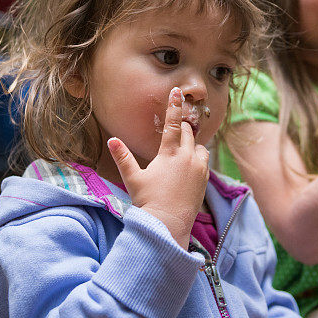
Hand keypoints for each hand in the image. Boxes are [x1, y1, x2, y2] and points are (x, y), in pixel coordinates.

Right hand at [107, 87, 209, 248]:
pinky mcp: (205, 180)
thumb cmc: (148, 202)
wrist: (168, 225)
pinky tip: (190, 165)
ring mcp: (199, 169)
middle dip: (183, 127)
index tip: (178, 91)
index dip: (174, 106)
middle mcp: (188, 157)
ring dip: (193, 144)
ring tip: (183, 149)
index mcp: (170, 154)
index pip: (173, 123)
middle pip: (189, 133)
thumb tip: (112, 139)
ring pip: (201, 147)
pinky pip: (205, 161)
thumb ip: (123, 157)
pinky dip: (198, 158)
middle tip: (177, 126)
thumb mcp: (133, 179)